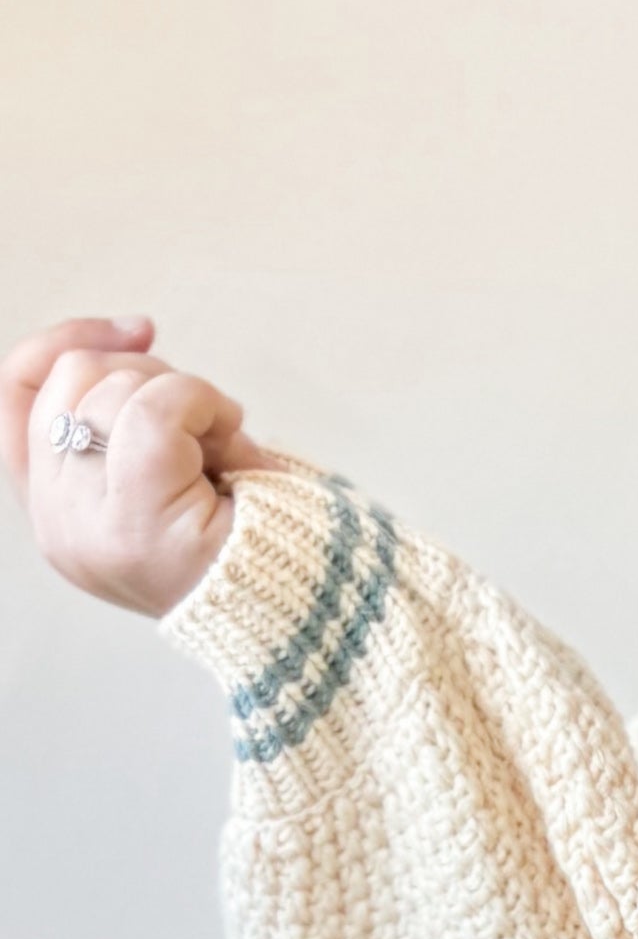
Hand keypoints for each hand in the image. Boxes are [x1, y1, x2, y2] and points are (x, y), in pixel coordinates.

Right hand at [7, 317, 264, 614]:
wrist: (307, 607)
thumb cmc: (249, 535)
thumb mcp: (169, 465)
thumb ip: (124, 414)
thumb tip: (132, 332)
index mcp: (55, 510)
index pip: (14, 393)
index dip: (66, 340)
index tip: (138, 330)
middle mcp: (57, 524)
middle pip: (72, 377)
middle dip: (153, 375)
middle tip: (208, 428)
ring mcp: (87, 527)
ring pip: (114, 387)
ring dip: (188, 399)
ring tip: (226, 454)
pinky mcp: (132, 522)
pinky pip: (153, 408)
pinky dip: (204, 405)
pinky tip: (235, 446)